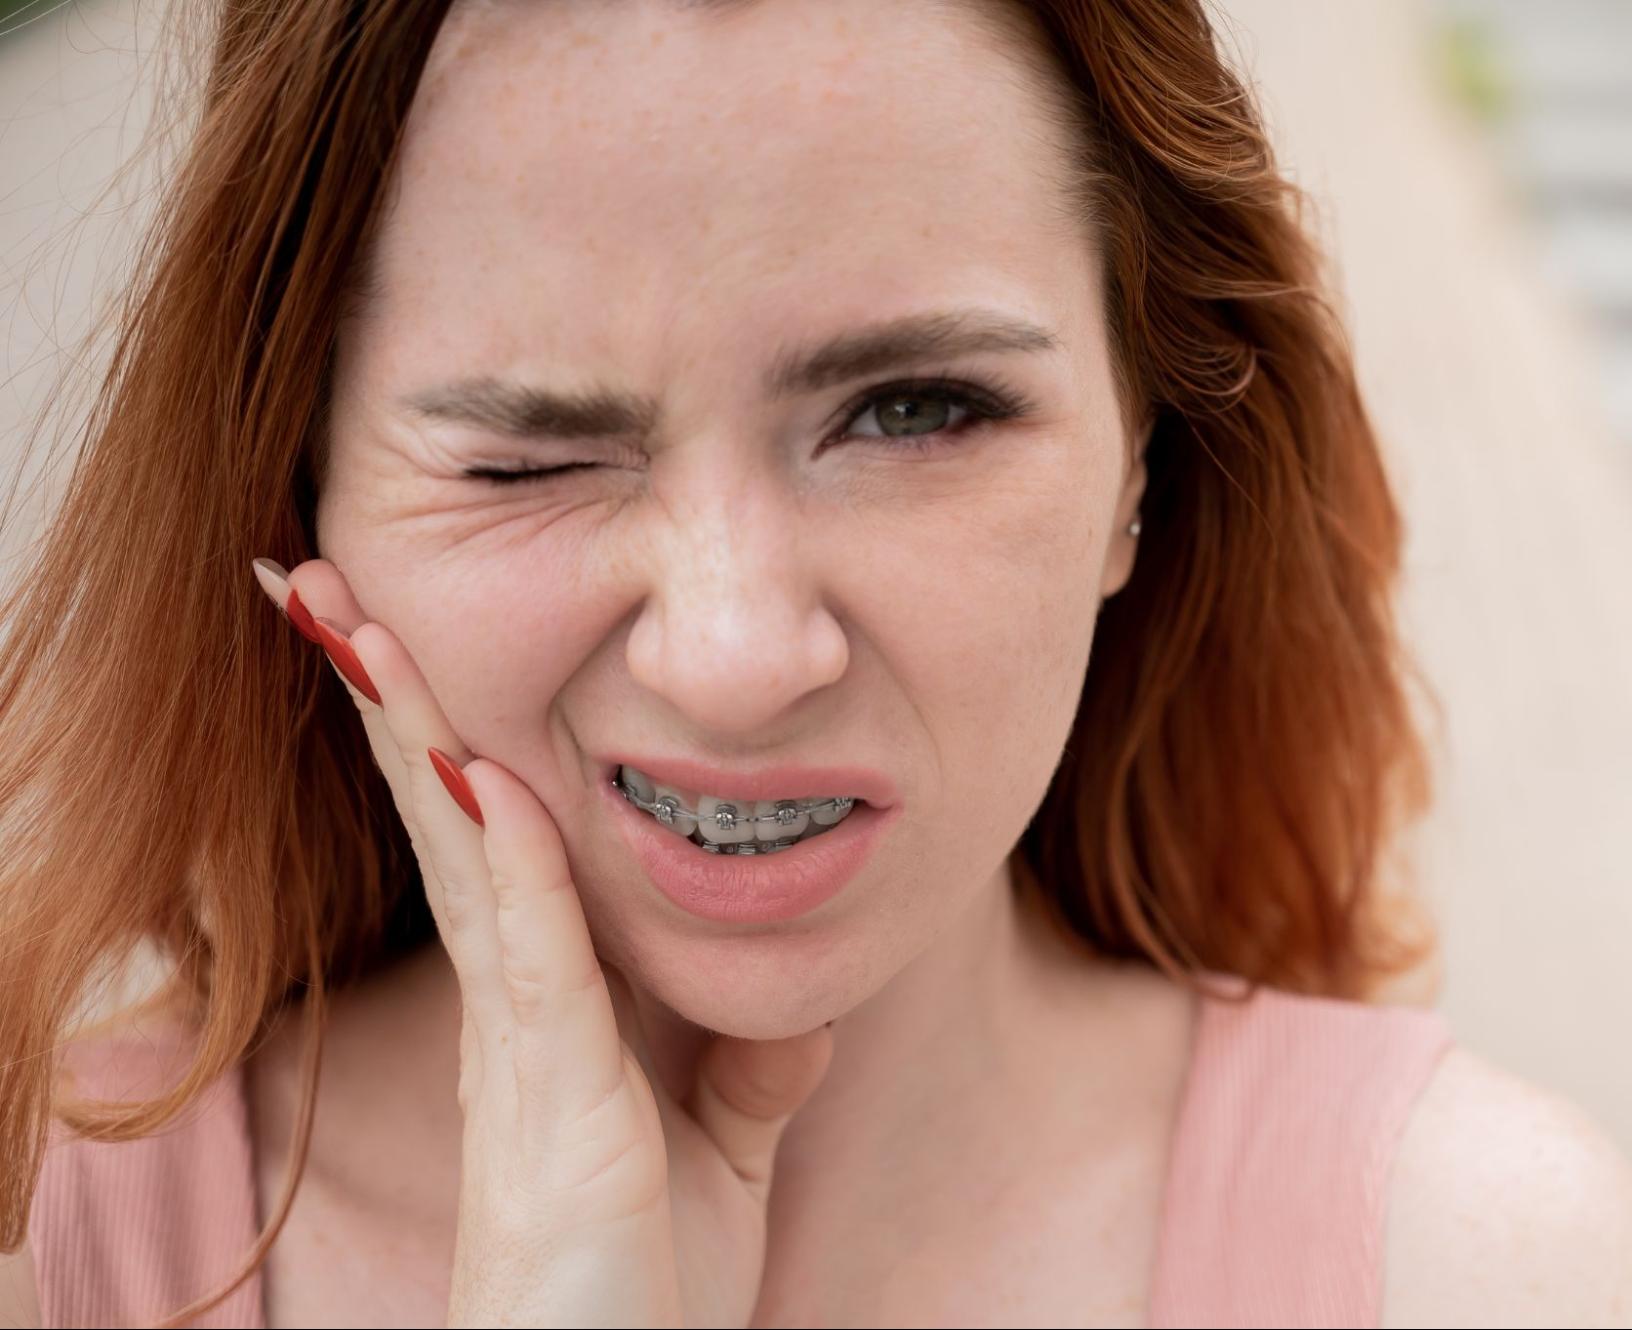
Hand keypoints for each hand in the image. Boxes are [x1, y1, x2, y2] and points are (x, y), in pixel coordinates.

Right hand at [251, 557, 835, 1327]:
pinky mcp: (553, 1103)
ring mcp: (519, 1053)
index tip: (401, 638)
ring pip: (462, 858)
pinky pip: (528, 954)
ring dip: (415, 735)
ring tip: (352, 619)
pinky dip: (507, 857)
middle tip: (323, 580)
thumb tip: (796, 1016)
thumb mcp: (716, 1165)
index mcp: (543, 1017)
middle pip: (447, 820)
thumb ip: (744, 1081)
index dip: (444, 740)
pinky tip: (479, 771)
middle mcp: (511, 1016)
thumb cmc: (640, 1300)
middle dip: (393, 700)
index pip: (487, 844)